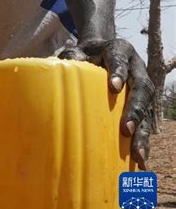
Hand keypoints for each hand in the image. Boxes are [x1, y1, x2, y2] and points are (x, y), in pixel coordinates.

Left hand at [57, 38, 154, 169]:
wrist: (102, 51)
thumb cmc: (88, 53)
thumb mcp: (80, 49)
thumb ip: (73, 55)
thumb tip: (60, 64)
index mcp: (120, 49)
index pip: (120, 59)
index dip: (119, 72)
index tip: (114, 87)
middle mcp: (137, 67)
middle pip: (142, 88)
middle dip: (135, 110)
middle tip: (126, 129)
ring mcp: (142, 86)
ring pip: (148, 109)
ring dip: (143, 132)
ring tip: (137, 154)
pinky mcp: (144, 103)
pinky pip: (147, 122)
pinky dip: (144, 140)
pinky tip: (140, 159)